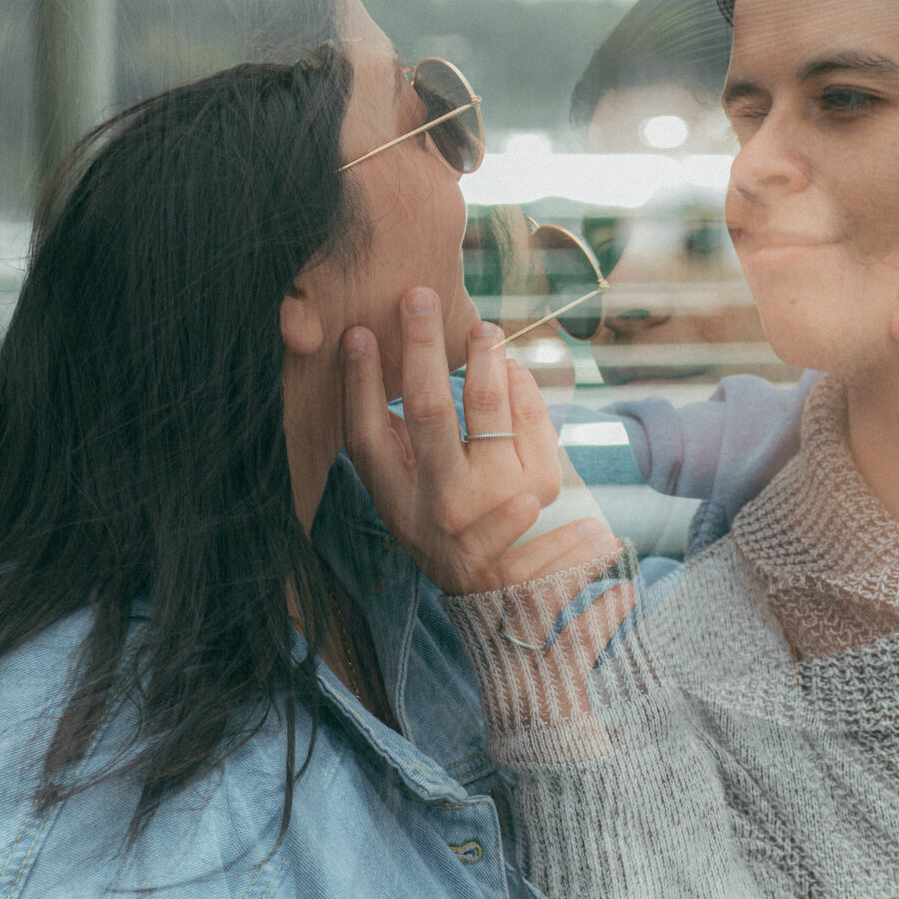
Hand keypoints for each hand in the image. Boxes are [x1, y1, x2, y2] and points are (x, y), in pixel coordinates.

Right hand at [341, 288, 618, 594]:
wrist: (514, 601)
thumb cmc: (449, 529)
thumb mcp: (408, 501)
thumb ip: (394, 447)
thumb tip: (374, 367)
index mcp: (398, 503)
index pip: (368, 435)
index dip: (360, 382)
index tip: (357, 332)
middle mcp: (442, 504)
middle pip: (428, 409)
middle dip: (421, 346)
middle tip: (418, 297)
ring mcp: (494, 500)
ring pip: (488, 407)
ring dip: (484, 357)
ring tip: (483, 329)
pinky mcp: (540, 491)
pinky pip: (532, 419)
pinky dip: (523, 387)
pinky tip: (514, 369)